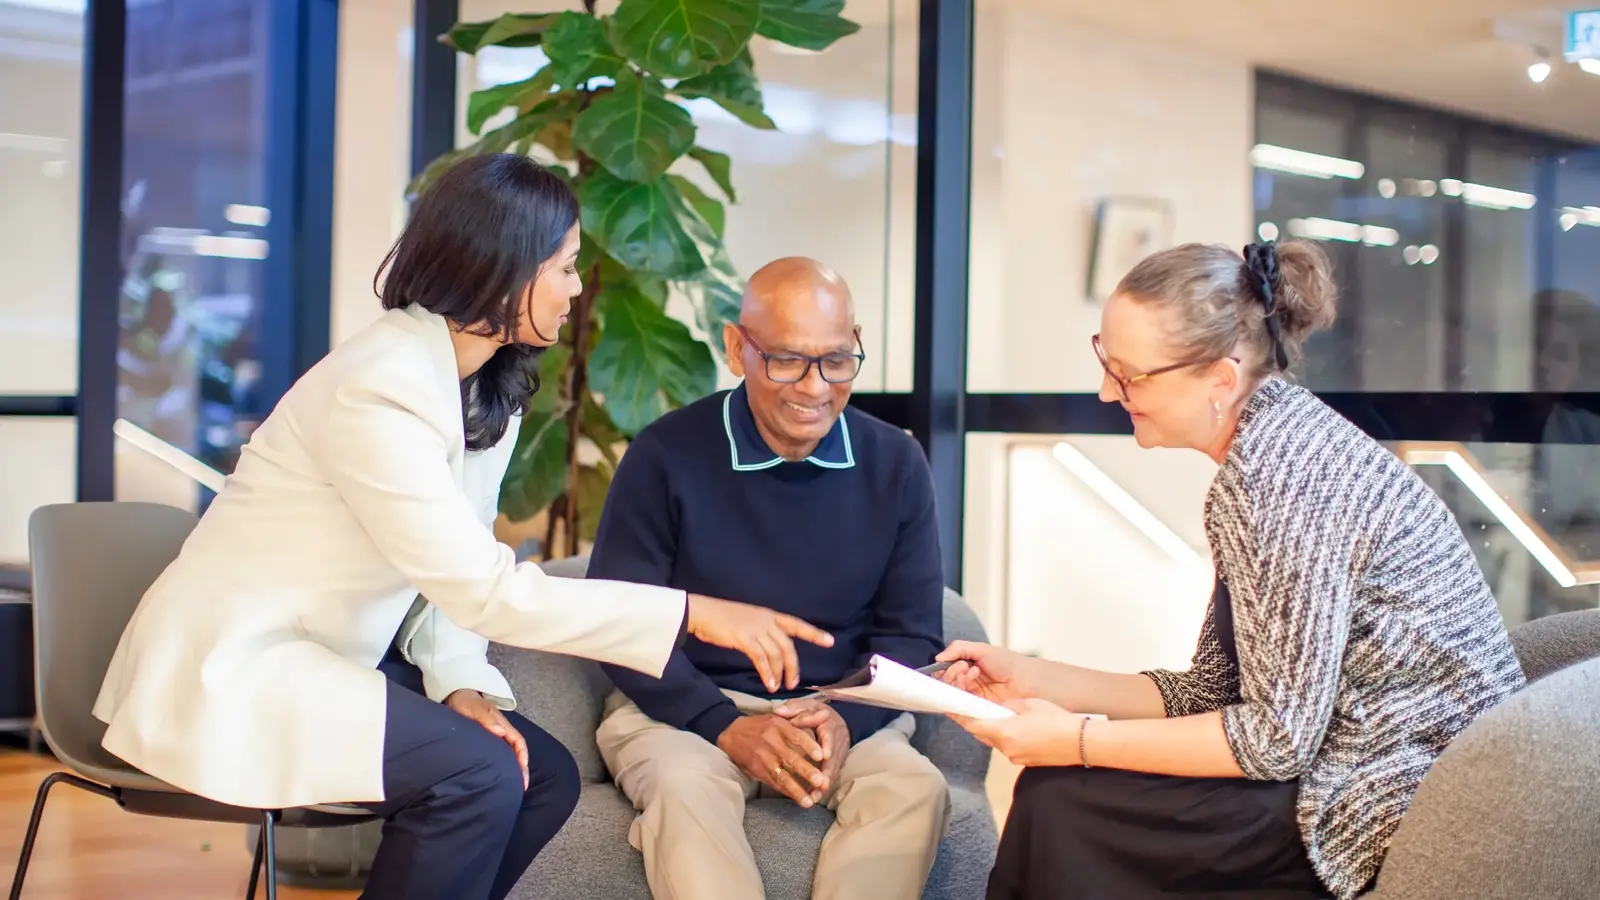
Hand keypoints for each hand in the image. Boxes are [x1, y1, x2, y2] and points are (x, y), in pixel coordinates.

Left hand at [446, 689, 527, 788]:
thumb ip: (487, 720)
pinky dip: (499, 766)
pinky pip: (495, 755)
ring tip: (511, 786)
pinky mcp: (483, 742)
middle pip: (515, 751)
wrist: (455, 696)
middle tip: (522, 786)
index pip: (518, 741)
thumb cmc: (466, 702)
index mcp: (502, 724)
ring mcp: (492, 737)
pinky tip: (495, 777)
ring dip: (511, 769)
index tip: (523, 768)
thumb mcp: (476, 709)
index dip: (522, 755)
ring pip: (507, 755)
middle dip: (521, 768)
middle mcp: (500, 732)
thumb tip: (501, 732)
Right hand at [687, 594, 833, 692]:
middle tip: (794, 683)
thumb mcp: (748, 619)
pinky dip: (767, 673)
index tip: (830, 641)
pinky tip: (769, 684)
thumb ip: (762, 631)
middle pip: (788, 646)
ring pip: (776, 654)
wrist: (703, 612)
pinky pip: (761, 659)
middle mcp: (766, 621)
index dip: (814, 633)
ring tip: (779, 687)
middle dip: (793, 666)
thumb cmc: (723, 617)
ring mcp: (756, 629)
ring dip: (780, 673)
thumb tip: (770, 647)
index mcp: (769, 615)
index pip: (796, 624)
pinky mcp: (745, 639)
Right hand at [716, 714, 827, 807]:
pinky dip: (785, 791)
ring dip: (796, 789)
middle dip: (806, 771)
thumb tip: (826, 715)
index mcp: (778, 725)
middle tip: (820, 781)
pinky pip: (772, 782)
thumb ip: (805, 718)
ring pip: (781, 775)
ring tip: (809, 801)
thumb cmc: (762, 725)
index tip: (822, 756)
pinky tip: (796, 798)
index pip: (796, 736)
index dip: (809, 746)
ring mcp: (762, 757)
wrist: (731, 734)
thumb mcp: (781, 716)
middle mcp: (770, 741)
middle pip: (790, 758)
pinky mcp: (756, 770)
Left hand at [772, 699, 850, 802]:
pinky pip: (830, 775)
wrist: (829, 716)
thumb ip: (793, 708)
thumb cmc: (812, 711)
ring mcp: (838, 752)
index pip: (830, 733)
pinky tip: (814, 797)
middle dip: (827, 772)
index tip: (824, 755)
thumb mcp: (804, 705)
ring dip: (825, 783)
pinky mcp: (836, 762)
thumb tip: (780, 711)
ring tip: (815, 796)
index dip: (828, 745)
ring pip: (833, 769)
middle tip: (821, 784)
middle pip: (834, 757)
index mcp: (829, 723)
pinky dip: (822, 786)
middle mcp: (837, 739)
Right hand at [934, 641, 1035, 704]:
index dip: (945, 667)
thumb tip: (938, 658)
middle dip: (950, 673)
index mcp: (965, 668)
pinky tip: (971, 683)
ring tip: (973, 672)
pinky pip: (958, 706)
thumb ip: (958, 649)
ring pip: (950, 693)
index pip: (944, 670)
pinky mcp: (975, 709)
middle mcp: (965, 683)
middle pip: (944, 682)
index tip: (956, 662)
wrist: (1026, 679)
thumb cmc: (1008, 663)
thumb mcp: (982, 649)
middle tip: (964, 666)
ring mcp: (970, 696)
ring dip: (957, 681)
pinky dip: (960, 694)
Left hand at [951, 698, 1086, 767]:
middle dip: (977, 723)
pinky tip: (1019, 729)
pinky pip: (1009, 748)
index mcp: (1004, 732)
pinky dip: (1007, 738)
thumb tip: (1001, 708)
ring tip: (1002, 717)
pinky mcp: (1025, 761)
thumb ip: (1009, 705)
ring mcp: (1015, 757)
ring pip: (995, 742)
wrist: (1080, 743)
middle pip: (981, 735)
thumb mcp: (1029, 703)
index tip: (955, 708)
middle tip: (976, 709)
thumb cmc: (1056, 720)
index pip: (973, 725)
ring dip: (994, 731)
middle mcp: (1005, 748)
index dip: (962, 716)